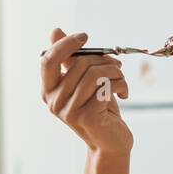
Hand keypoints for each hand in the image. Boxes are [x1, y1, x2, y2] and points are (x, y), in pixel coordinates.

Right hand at [40, 27, 132, 155]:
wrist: (110, 142)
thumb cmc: (99, 109)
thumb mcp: (84, 82)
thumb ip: (70, 59)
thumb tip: (55, 31)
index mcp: (48, 90)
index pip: (48, 59)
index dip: (66, 44)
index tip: (85, 37)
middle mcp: (54, 101)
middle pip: (79, 63)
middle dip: (103, 59)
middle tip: (117, 65)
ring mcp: (68, 111)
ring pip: (94, 74)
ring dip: (115, 72)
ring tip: (121, 80)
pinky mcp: (86, 117)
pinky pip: (106, 87)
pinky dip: (121, 85)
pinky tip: (124, 93)